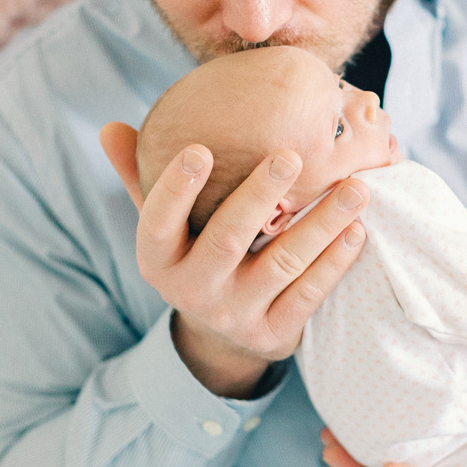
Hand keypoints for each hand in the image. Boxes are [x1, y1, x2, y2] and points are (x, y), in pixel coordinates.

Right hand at [100, 122, 368, 397]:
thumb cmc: (195, 257)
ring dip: (321, 224)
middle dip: (259, 194)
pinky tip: (357, 230)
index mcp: (158, 260)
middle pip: (227, 238)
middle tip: (290, 156)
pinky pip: (308, 295)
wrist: (222, 339)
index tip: (199, 149)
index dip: (175, 188)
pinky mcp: (272, 333)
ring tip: (355, 187)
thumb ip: (140, 177)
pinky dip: (335, 262)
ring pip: (282, 264)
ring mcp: (234, 314)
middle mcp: (192, 290)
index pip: (157, 222)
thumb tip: (110, 127)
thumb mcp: (165, 228)